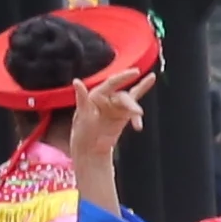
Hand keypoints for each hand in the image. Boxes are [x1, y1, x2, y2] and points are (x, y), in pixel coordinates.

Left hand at [67, 76, 146, 197]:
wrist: (90, 149)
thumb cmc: (82, 131)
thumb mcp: (82, 114)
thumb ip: (81, 97)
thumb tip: (76, 81)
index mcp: (96, 95)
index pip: (112, 83)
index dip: (124, 77)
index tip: (136, 72)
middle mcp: (107, 99)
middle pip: (123, 97)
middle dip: (131, 104)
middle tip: (137, 113)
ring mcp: (116, 107)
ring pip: (130, 104)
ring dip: (135, 111)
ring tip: (138, 124)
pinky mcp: (123, 116)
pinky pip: (134, 110)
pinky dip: (138, 113)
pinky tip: (144, 107)